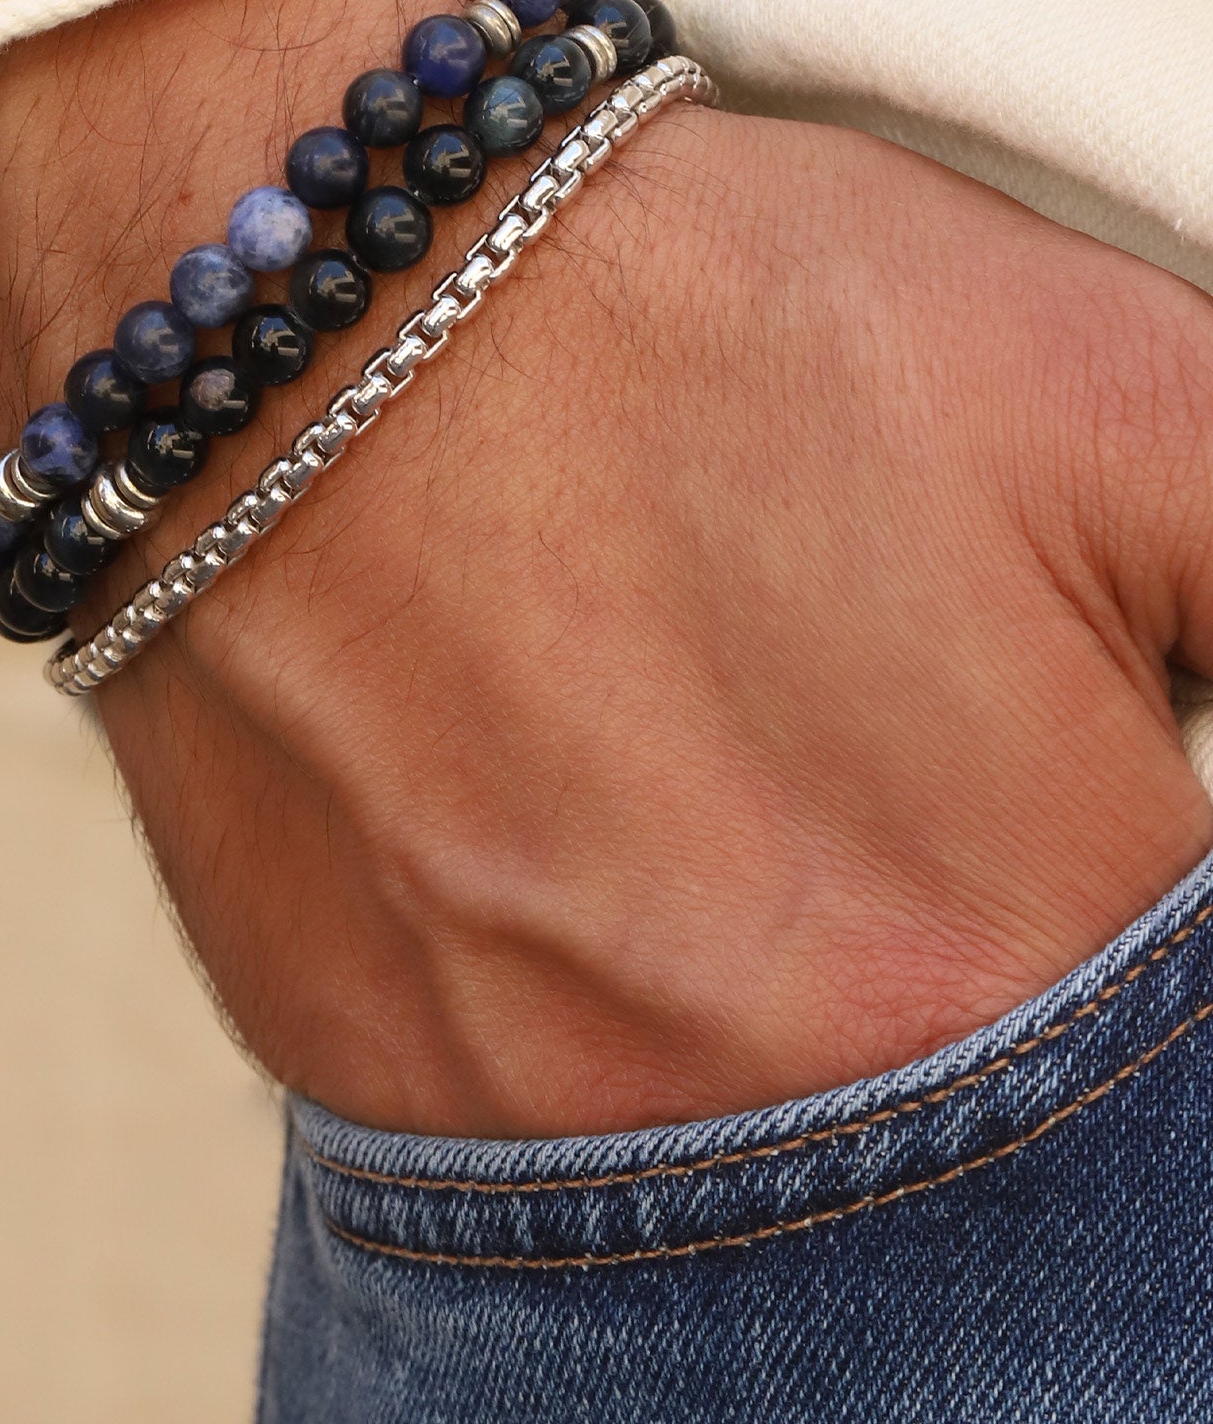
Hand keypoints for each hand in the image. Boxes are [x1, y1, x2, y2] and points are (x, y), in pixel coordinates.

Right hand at [0, 0, 1212, 1136]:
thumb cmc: (692, 318)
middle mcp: (761, 1103)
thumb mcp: (1116, 389)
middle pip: (954, 1092)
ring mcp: (529, 1118)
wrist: (296, 304)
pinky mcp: (365, 1074)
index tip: (1029, 756)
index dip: (1099, 843)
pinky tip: (554, 808)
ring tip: (692, 752)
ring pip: (734, 1119)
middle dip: (943, 916)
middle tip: (845, 729)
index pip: (1156, 1024)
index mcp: (1005, 952)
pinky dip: (578, 979)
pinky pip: (535, 1103)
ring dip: (758, 963)